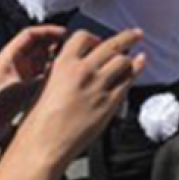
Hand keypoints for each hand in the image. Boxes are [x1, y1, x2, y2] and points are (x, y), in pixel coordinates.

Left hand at [0, 25, 65, 149]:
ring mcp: (19, 75)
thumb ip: (42, 80)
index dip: (49, 31)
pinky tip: (62, 78)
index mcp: (8, 57)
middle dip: (56, 44)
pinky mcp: (23, 87)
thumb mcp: (19, 92)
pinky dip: (52, 73)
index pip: (30, 34)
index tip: (65, 34)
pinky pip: (41, 74)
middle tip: (73, 47)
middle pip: (38, 45)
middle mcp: (14, 63)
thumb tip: (63, 71)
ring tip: (71, 62)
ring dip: (55, 59)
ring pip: (41, 59)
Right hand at [16, 29, 144, 164]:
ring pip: (123, 61)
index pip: (84, 37)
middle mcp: (83, 71)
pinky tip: (139, 67)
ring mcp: (99, 86)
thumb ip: (63, 71)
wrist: (44, 145)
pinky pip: (128, 81)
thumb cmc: (39, 121)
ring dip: (130, 58)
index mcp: (63, 64)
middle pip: (112, 45)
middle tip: (135, 34)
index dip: (95, 37)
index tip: (100, 39)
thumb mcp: (45, 85)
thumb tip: (78, 64)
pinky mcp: (110, 102)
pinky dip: (135, 72)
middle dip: (127, 37)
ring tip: (136, 57)